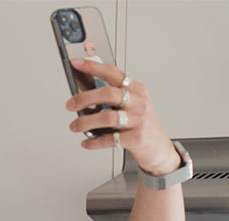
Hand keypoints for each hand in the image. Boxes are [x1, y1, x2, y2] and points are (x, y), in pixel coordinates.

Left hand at [65, 58, 180, 175]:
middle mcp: (139, 102)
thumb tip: (81, 95)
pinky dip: (93, 142)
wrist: (158, 148)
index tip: (76, 64)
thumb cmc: (140, 124)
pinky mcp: (137, 138)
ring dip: (85, 122)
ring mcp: (139, 120)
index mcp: (136, 90)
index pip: (113, 73)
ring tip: (75, 126)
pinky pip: (110, 139)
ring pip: (107, 117)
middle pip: (108, 94)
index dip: (93, 67)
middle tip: (70, 105)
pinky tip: (86, 142)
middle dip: (84, 98)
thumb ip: (111, 98)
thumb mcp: (131, 105)